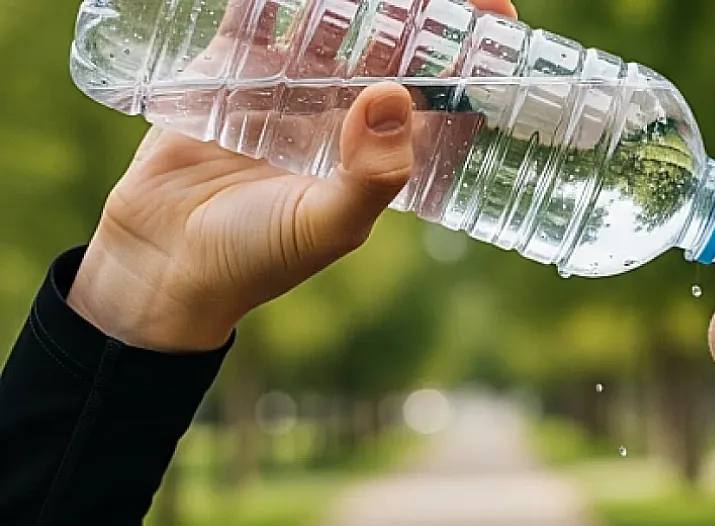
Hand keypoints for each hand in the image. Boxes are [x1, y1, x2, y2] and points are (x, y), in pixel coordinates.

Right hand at [69, 0, 518, 351]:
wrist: (165, 261)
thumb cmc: (258, 258)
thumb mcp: (328, 225)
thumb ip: (373, 174)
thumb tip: (395, 95)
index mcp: (385, 150)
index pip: (444, 94)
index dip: (476, 56)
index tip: (500, 14)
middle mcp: (347, 111)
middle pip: (398, 44)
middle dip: (423, 10)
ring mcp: (293, 85)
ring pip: (338, 19)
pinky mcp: (233, 65)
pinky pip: (260, 11)